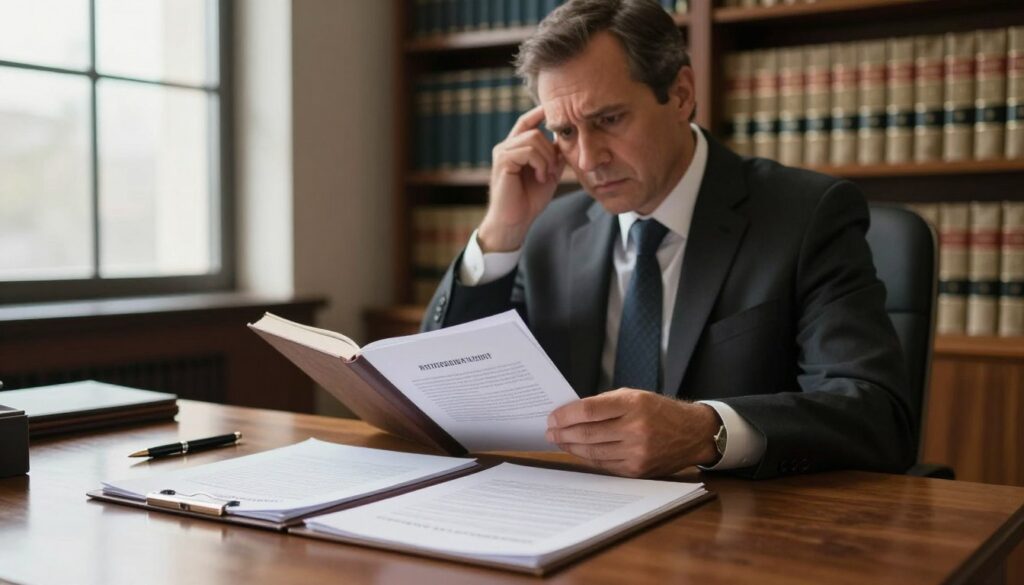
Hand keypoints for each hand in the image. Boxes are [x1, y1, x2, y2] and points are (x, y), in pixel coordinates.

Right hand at [478, 106, 566, 251]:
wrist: (515, 222)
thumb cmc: (529, 201)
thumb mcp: (548, 174)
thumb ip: (554, 156)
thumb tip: (565, 138)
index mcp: (515, 148)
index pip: (526, 122)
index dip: (539, 112)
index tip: (553, 109)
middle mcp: (506, 147)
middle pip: (535, 131)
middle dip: (551, 150)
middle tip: (553, 171)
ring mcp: (502, 153)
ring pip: (533, 138)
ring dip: (546, 158)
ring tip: (545, 176)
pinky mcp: (502, 161)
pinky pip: (527, 150)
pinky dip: (539, 163)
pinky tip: (540, 178)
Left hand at [546, 389, 720, 477]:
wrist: (692, 434)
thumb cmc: (659, 411)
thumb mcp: (635, 396)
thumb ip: (605, 404)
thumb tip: (572, 414)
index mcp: (633, 405)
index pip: (589, 410)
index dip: (566, 415)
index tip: (552, 417)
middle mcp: (636, 429)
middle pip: (587, 433)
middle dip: (563, 433)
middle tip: (550, 432)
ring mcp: (637, 452)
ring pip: (592, 452)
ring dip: (571, 447)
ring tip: (559, 441)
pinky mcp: (637, 470)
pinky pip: (604, 465)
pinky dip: (587, 458)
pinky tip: (577, 452)